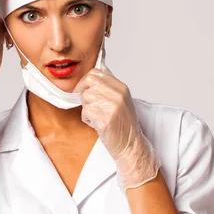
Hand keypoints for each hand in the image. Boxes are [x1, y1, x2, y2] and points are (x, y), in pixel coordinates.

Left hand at [74, 64, 160, 190]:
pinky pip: (85, 112)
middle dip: (83, 91)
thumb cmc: (124, 124)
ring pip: (86, 97)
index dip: (85, 80)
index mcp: (121, 88)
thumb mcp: (121, 99)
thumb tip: (99, 69)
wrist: (131, 145)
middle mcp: (118, 94)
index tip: (84, 89)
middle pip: (89, 82)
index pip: (96, 72)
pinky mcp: (105, 119)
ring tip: (96, 116)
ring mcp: (112, 106)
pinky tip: (96, 124)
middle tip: (87, 103)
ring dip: (86, 108)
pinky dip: (87, 119)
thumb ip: (110, 85)